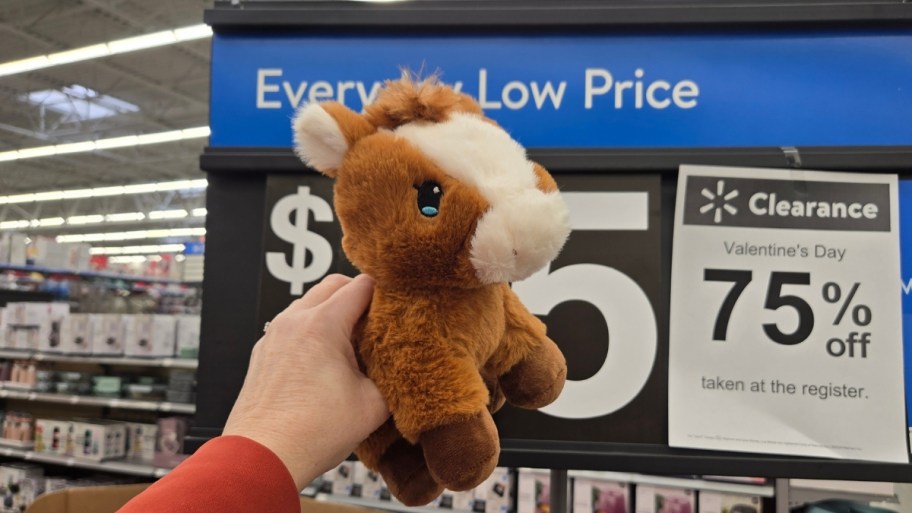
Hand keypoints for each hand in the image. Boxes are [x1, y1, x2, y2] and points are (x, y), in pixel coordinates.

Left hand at [223, 273, 389, 488]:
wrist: (262, 458)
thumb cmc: (311, 433)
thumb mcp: (373, 405)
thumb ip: (395, 377)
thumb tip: (403, 368)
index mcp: (322, 324)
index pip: (362, 286)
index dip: (386, 294)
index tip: (399, 309)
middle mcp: (294, 321)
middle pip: (333, 285)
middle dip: (358, 297)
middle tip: (378, 324)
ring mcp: (274, 335)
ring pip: (310, 304)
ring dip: (333, 313)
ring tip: (352, 346)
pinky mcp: (263, 354)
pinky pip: (292, 326)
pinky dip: (312, 331)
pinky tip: (325, 362)